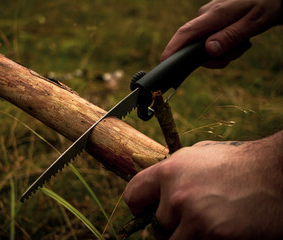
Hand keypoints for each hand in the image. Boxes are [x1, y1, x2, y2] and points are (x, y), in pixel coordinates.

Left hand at [124, 131, 282, 238]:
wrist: (275, 173)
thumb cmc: (237, 162)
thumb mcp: (198, 155)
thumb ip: (173, 170)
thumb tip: (156, 183)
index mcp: (169, 170)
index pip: (132, 195)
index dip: (139, 206)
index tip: (146, 211)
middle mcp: (177, 194)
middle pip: (156, 225)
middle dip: (170, 224)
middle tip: (189, 218)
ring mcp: (195, 217)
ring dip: (185, 236)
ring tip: (204, 225)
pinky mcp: (213, 235)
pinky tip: (218, 231)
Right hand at [161, 0, 281, 67]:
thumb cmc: (267, 4)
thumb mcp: (254, 23)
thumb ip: (230, 37)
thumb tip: (209, 51)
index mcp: (214, 14)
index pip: (186, 33)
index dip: (173, 48)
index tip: (164, 62)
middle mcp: (206, 15)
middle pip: (196, 46)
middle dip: (214, 58)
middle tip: (236, 53)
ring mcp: (208, 18)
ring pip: (205, 47)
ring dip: (224, 53)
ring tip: (243, 44)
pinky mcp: (212, 22)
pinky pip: (211, 41)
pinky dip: (224, 47)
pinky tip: (239, 40)